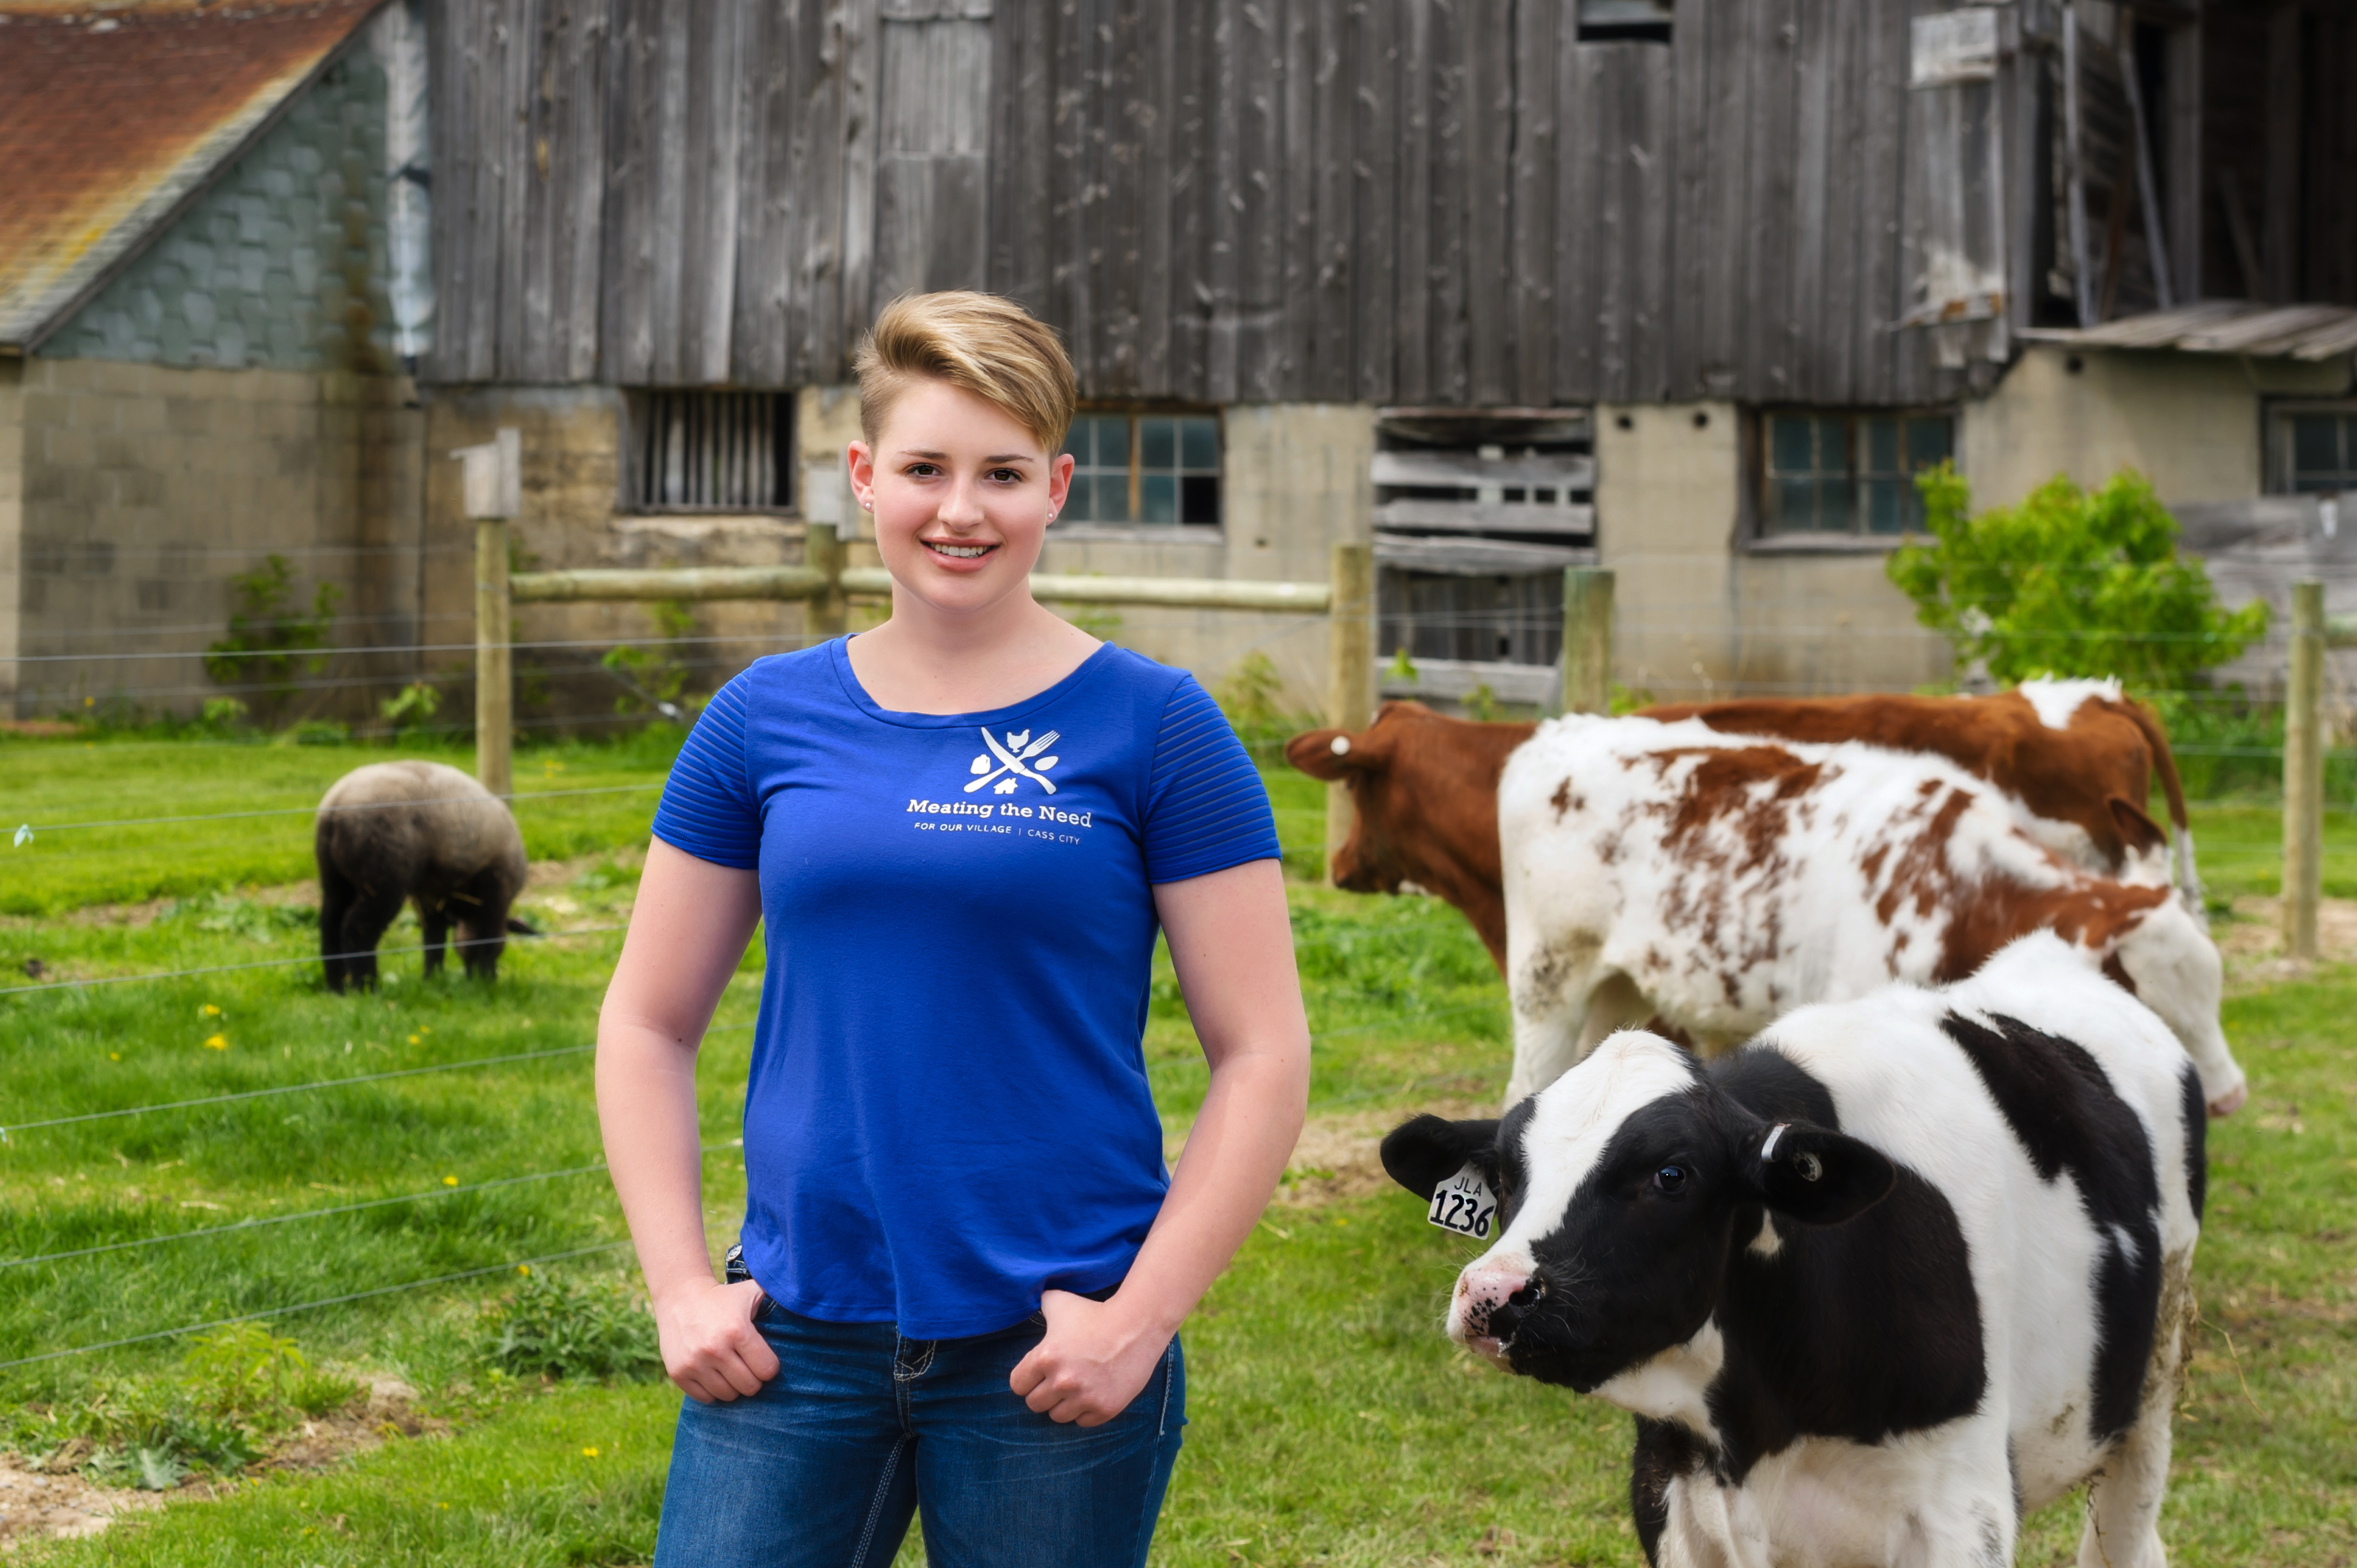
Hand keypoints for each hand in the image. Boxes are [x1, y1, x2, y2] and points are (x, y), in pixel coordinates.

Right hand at [654, 1277, 780, 1402]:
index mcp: (738, 1330)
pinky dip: (713, 1390)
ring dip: (734, 1386)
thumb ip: (780, 1299)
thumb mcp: (753, 1292)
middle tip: (748, 1365)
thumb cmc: (725, 1298)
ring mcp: (694, 1363)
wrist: (681, 1297)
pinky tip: (714, 1372)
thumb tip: (810, 1305)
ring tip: (731, 1368)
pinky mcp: (679, 1373)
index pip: (767, 1370)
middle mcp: (715, 1349)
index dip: (769, 1367)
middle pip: (749, 1387)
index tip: (764, 1359)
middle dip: (753, 1379)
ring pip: (728, 1395)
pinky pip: (706, 1398)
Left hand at [1009, 1290, 1170, 1426]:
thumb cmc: (1095, 1312)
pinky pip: (1083, 1422)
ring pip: (1058, 1416)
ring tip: (1078, 1385)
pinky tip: (1094, 1391)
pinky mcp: (1105, 1408)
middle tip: (1061, 1379)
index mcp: (1045, 1357)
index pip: (1018, 1385)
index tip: (1041, 1373)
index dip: (1028, 1378)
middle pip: (1035, 1404)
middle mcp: (1062, 1381)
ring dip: (1064, 1403)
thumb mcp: (1060, 1302)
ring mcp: (1084, 1397)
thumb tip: (1026, 1300)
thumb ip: (1038, 1304)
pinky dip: (1086, 1410)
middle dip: (1045, 1392)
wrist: (1137, 1325)